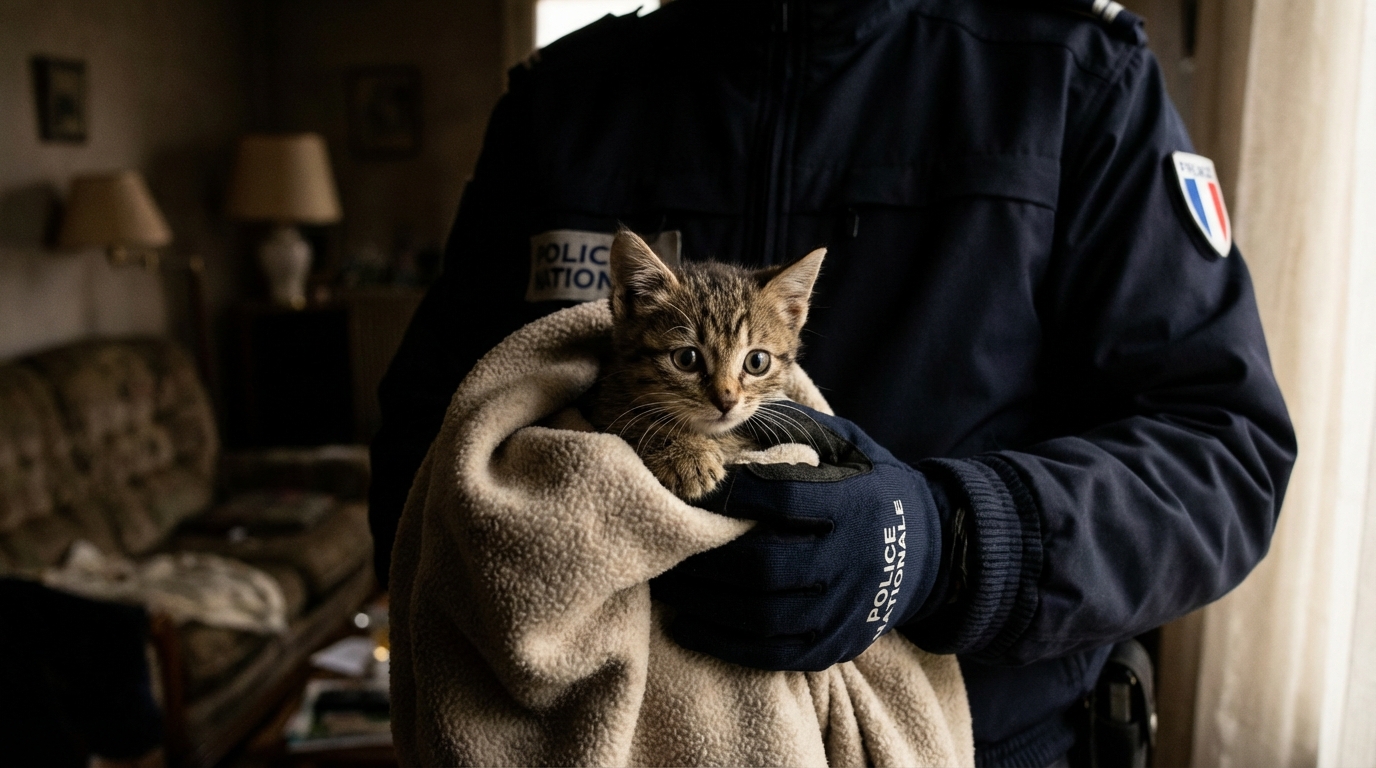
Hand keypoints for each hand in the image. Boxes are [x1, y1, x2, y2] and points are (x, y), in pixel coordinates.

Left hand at [651, 404, 943, 670]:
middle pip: (762, 562)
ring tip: (666, 582)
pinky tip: (687, 624)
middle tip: (665, 542)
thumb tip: (735, 413)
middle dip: (704, 554)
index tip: (693, 485)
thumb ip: (798, 430)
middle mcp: (852, 559)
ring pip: (760, 611)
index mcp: (855, 503)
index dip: (731, 492)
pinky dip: (722, 641)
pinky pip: (769, 651)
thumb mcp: (849, 447)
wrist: (933, 553)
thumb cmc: (872, 487)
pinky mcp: (833, 645)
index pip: (781, 496)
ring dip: (703, 600)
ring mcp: (843, 609)